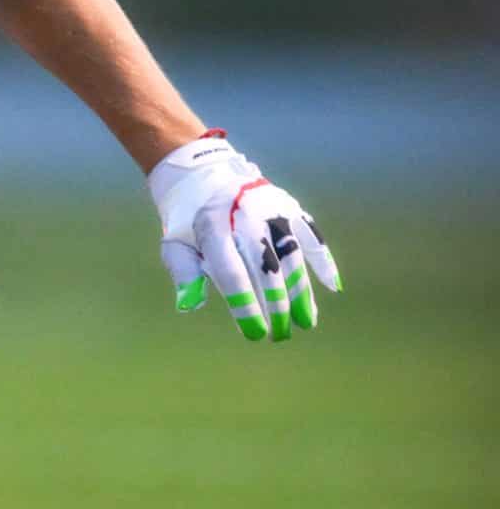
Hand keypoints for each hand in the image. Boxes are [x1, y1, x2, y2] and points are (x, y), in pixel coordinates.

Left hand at [147, 133, 341, 343]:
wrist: (202, 174)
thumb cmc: (186, 220)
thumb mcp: (174, 242)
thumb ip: (183, 272)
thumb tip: (189, 305)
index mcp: (212, 227)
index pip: (231, 273)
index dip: (245, 306)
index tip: (255, 334)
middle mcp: (245, 216)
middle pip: (266, 267)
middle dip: (277, 304)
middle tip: (281, 334)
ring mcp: (271, 209)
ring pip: (293, 255)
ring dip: (301, 290)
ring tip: (305, 321)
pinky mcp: (289, 206)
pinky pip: (312, 235)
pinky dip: (323, 260)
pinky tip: (332, 287)